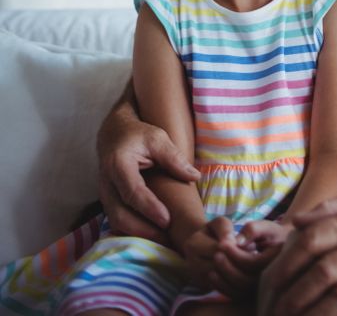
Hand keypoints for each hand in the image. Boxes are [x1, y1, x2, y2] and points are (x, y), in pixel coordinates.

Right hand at [97, 101, 199, 241]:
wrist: (113, 134)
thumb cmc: (138, 135)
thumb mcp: (157, 138)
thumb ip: (174, 158)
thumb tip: (194, 177)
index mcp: (118, 164)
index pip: (132, 191)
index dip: (149, 208)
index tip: (167, 220)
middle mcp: (106, 182)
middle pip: (120, 214)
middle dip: (143, 230)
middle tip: (168, 237)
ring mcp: (104, 194)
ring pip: (116, 222)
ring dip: (138, 235)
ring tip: (163, 241)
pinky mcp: (108, 202)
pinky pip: (116, 222)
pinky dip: (132, 232)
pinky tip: (151, 235)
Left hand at [209, 218, 292, 298]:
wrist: (279, 247)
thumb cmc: (272, 234)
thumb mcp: (266, 226)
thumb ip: (253, 229)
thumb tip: (238, 241)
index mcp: (275, 261)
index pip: (252, 263)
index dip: (235, 253)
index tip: (222, 242)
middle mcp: (270, 279)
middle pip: (245, 280)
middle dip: (228, 267)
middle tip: (216, 254)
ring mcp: (261, 289)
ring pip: (239, 290)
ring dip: (223, 278)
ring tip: (214, 261)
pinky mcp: (252, 293)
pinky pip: (236, 295)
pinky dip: (222, 287)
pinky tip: (213, 274)